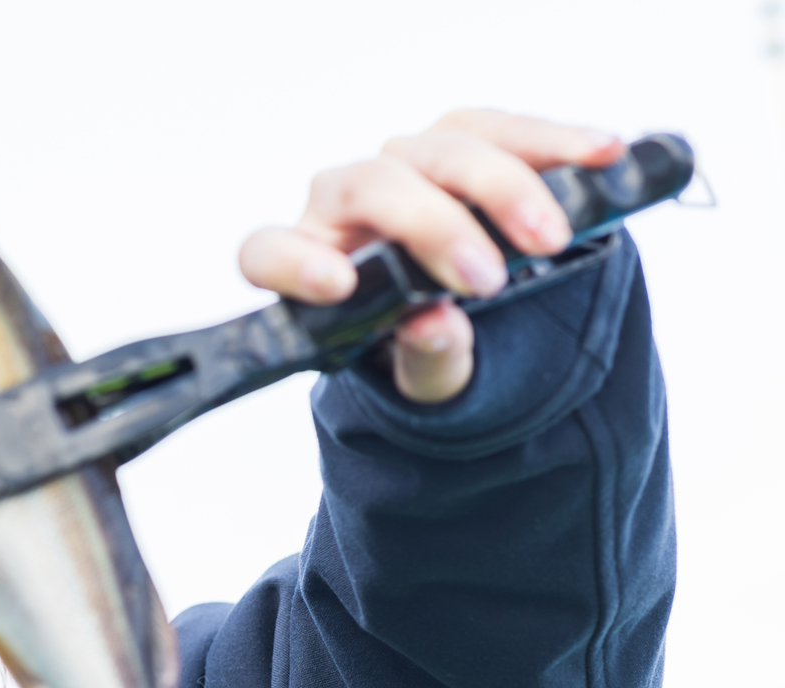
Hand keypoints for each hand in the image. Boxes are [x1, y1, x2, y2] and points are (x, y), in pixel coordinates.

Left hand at [239, 110, 625, 403]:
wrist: (465, 311)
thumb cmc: (420, 346)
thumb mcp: (423, 375)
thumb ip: (424, 360)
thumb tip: (433, 327)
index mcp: (309, 264)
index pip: (269, 251)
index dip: (295, 265)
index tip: (340, 286)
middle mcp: (345, 204)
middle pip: (376, 186)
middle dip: (434, 228)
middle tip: (489, 281)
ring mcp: (405, 164)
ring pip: (444, 148)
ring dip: (504, 187)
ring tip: (555, 238)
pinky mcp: (465, 140)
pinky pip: (503, 128)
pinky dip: (555, 144)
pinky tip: (601, 157)